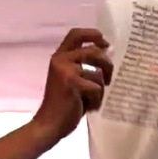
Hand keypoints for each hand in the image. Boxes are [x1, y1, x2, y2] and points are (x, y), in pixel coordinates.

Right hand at [31, 28, 113, 143]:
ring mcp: (66, 71)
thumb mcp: (69, 78)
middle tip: (108, 79)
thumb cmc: (62, 104)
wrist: (49, 124)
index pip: (75, 34)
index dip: (93, 34)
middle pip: (94, 51)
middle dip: (107, 65)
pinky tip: (86, 108)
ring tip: (91, 100)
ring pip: (98, 73)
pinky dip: (96, 101)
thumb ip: (82, 65)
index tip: (105, 43)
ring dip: (100, 90)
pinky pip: (97, 88)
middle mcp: (61, 60)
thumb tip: (106, 54)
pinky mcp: (73, 84)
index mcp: (59, 57)